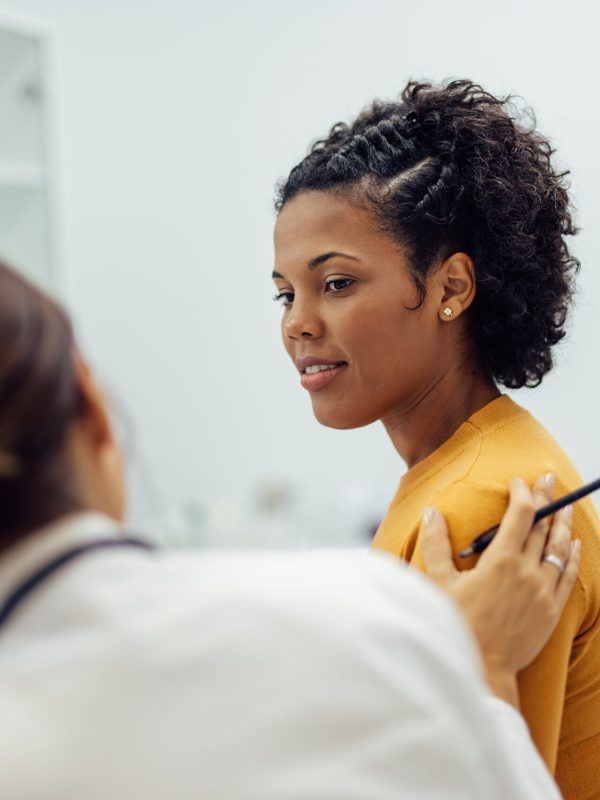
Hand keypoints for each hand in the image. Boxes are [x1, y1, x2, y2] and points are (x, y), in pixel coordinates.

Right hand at [420, 475, 580, 707]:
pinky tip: (574, 543)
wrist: (484, 668)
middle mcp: (527, 572)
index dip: (522, 494)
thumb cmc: (457, 624)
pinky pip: (568, 575)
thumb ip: (436, 543)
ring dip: (562, 523)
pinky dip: (571, 556)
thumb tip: (432, 512)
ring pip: (558, 548)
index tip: (518, 482)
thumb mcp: (438, 581)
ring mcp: (543, 591)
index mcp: (501, 561)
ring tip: (564, 505)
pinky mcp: (551, 609)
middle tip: (547, 480)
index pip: (520, 515)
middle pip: (542, 527)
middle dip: (545, 500)